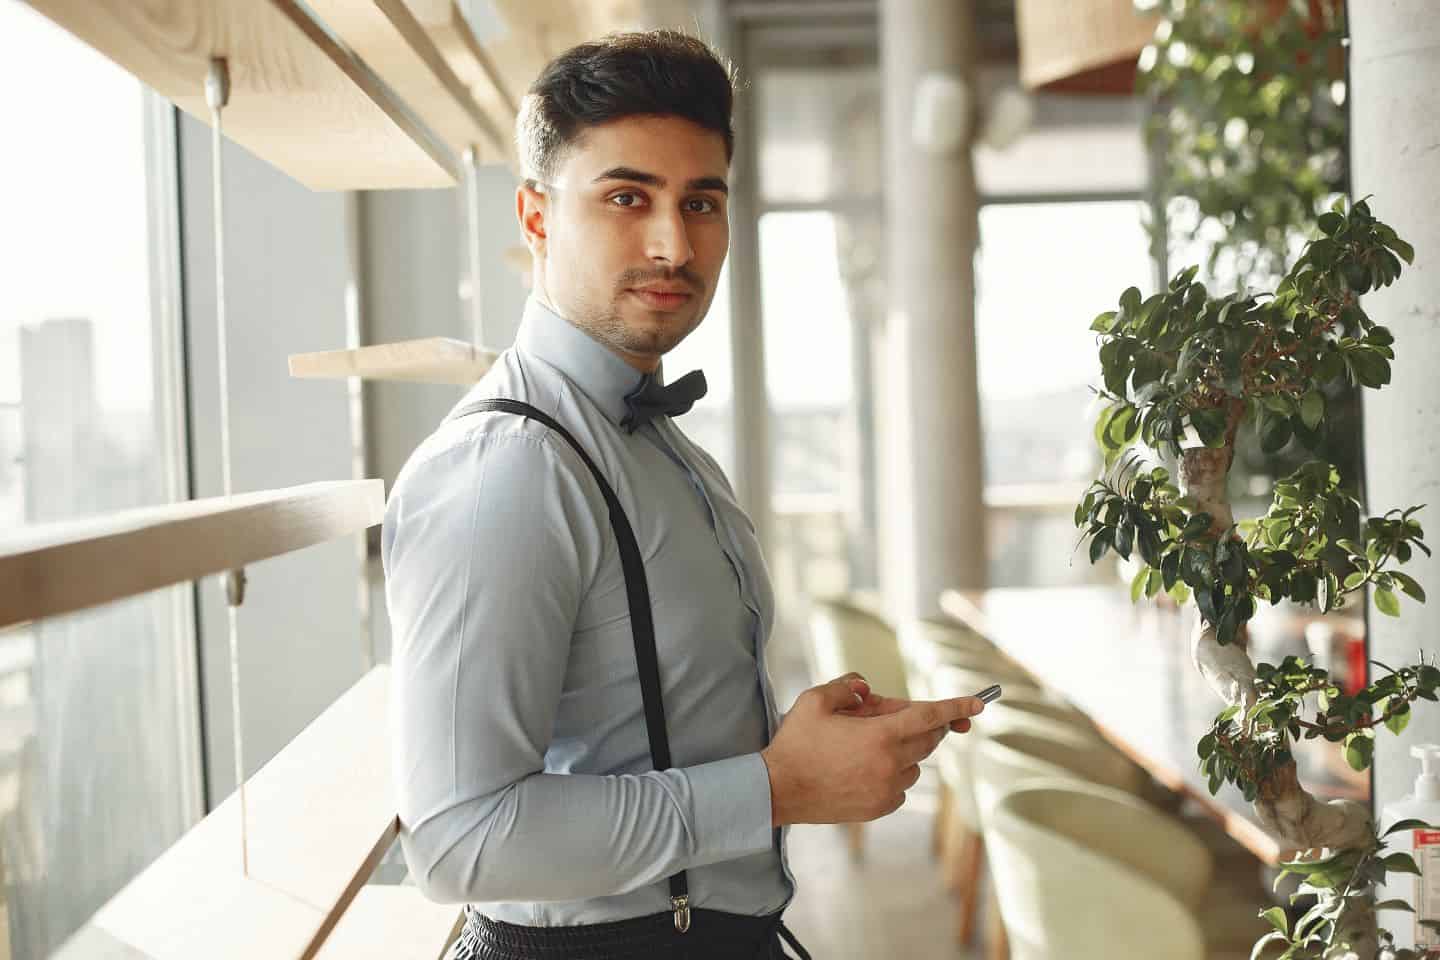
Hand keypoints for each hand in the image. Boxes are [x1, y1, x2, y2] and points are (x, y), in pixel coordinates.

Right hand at [760, 672, 985, 826]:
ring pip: (915, 764)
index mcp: (880, 736)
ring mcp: (887, 790)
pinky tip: (863, 768)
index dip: (956, 706)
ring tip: (865, 745)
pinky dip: (894, 773)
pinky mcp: (880, 807)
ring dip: (904, 750)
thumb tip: (867, 690)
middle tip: (894, 716)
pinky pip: (902, 786)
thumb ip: (847, 686)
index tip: (980, 704)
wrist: (777, 790)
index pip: (929, 716)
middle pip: (927, 739)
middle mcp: (890, 764)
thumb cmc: (795, 742)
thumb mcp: (816, 701)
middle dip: (923, 724)